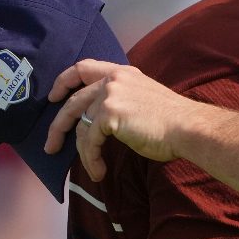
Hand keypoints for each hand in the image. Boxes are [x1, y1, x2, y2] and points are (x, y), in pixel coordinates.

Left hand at [43, 59, 191, 180]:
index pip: (83, 67)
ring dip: (80, 152)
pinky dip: (91, 160)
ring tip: (90, 168)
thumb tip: (96, 123)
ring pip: (80, 125)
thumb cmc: (172, 121)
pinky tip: (99, 171)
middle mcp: (114, 79)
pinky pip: (90, 142)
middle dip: (58, 126)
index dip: (63, 82)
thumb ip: (120, 101)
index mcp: (122, 73)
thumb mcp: (142, 99)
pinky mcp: (110, 114)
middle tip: (51, 145)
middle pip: (73, 101)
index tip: (53, 98)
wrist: (188, 127)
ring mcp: (110, 95)